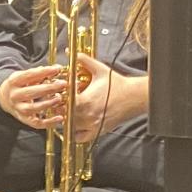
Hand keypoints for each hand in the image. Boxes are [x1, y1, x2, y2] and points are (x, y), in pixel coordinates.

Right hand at [0, 63, 69, 129]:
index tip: (57, 69)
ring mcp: (19, 109)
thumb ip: (40, 72)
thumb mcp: (26, 76)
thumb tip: (57, 68)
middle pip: (31, 92)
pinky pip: (37, 123)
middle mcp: (14, 96)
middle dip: (49, 88)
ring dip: (48, 103)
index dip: (44, 72)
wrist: (5, 98)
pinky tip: (60, 118)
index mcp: (13, 82)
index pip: (29, 75)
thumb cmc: (21, 85)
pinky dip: (49, 122)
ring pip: (33, 108)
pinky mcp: (25, 119)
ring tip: (59, 98)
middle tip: (63, 84)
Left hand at [6, 55, 142, 142]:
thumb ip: (83, 61)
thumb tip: (71, 52)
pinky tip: (75, 124)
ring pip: (70, 127)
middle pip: (64, 116)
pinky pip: (80, 138)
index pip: (62, 104)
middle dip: (60, 109)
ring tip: (67, 112)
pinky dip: (75, 133)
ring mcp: (93, 125)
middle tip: (60, 102)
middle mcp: (88, 116)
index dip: (58, 99)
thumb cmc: (118, 84)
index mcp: (85, 101)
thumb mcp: (99, 70)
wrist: (134, 97)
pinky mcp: (98, 132)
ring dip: (66, 120)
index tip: (59, 94)